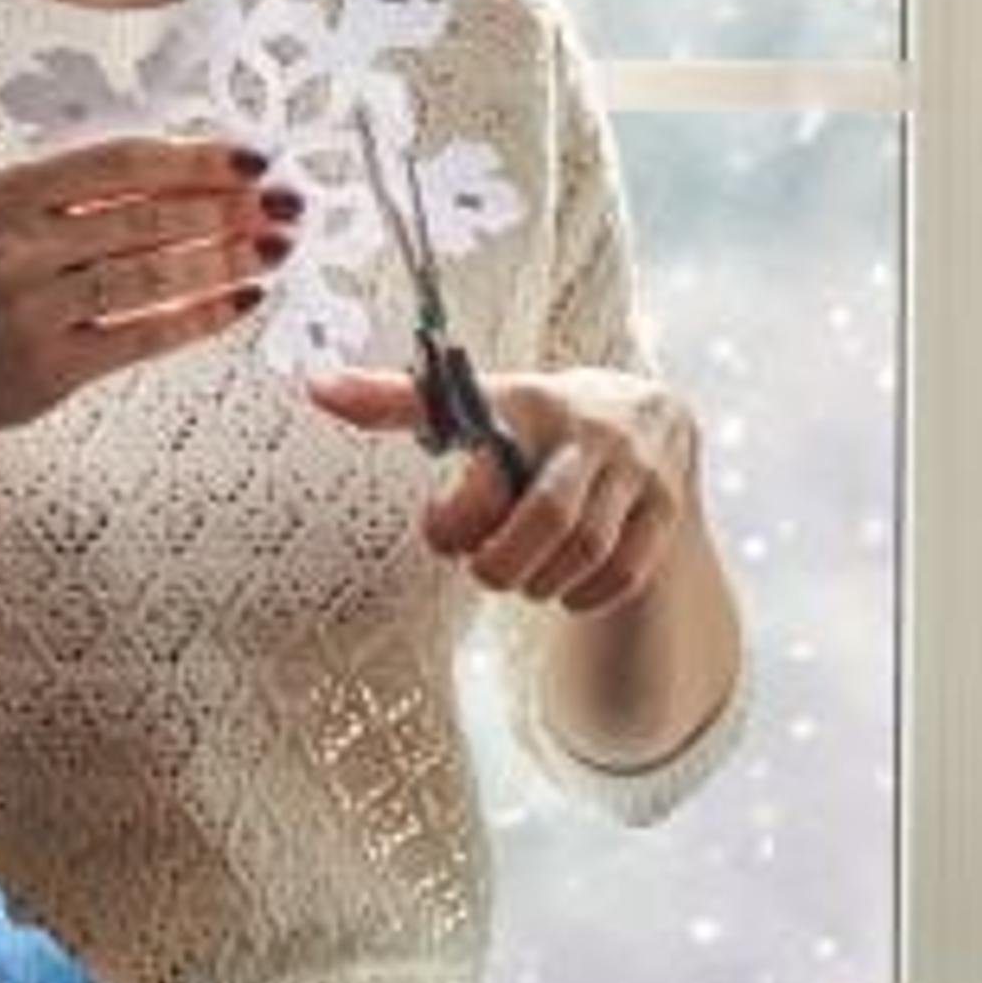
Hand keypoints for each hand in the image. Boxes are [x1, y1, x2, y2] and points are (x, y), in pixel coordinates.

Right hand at [0, 136, 293, 445]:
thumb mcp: (15, 220)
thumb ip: (91, 192)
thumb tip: (206, 167)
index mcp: (5, 193)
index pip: (121, 163)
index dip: (197, 159)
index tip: (256, 159)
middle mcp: (10, 248)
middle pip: (145, 218)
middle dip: (227, 210)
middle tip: (285, 206)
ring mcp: (27, 310)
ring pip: (151, 276)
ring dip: (225, 261)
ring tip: (274, 249)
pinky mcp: (50, 366)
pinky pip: (146, 334)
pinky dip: (202, 317)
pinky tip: (243, 301)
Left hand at [311, 366, 700, 612]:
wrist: (651, 415)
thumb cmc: (536, 420)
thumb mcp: (480, 402)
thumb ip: (401, 400)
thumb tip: (315, 387)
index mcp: (530, 399)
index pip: (485, 441)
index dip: (456, 506)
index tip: (436, 531)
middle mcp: (590, 431)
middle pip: (548, 514)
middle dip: (503, 561)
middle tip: (480, 568)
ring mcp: (635, 471)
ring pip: (586, 550)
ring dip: (540, 581)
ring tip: (519, 577)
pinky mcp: (666, 509)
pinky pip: (624, 572)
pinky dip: (584, 595)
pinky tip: (561, 588)